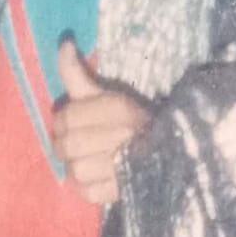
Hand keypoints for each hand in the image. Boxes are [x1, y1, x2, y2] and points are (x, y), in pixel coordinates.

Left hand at [50, 41, 149, 204]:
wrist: (172, 152)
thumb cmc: (132, 121)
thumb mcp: (106, 95)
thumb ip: (78, 74)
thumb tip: (63, 42)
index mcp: (119, 109)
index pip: (67, 117)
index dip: (64, 120)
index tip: (73, 122)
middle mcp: (122, 136)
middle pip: (68, 145)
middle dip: (67, 145)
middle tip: (78, 144)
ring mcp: (125, 167)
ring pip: (76, 171)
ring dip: (78, 167)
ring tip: (91, 161)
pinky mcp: (124, 193)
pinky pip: (87, 194)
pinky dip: (87, 187)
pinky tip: (98, 177)